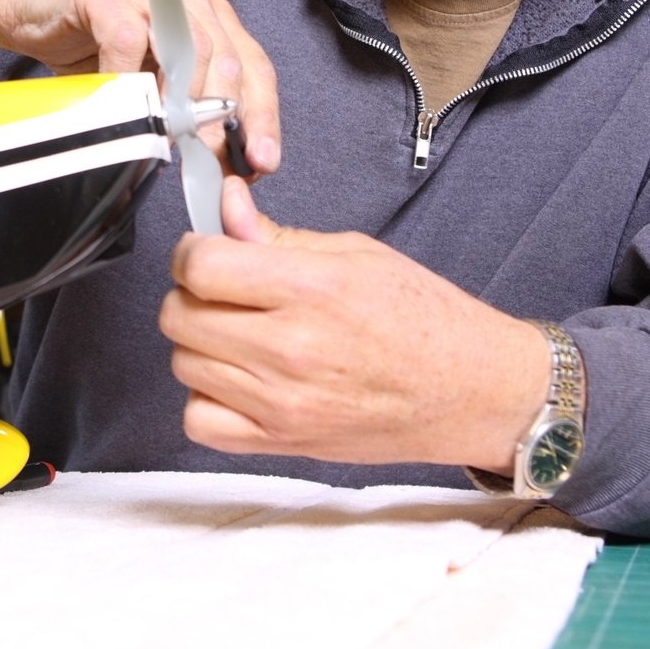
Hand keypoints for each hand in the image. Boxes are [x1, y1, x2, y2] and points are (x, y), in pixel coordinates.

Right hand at [0, 0, 279, 174]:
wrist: (27, 5)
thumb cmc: (89, 46)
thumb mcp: (149, 87)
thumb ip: (183, 112)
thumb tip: (220, 166)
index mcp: (209, 20)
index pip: (253, 70)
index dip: (262, 118)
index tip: (261, 164)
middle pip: (228, 62)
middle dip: (223, 121)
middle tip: (210, 161)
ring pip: (190, 49)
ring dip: (183, 103)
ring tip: (171, 137)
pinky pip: (128, 41)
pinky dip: (126, 81)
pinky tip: (120, 107)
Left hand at [159, 178, 549, 470]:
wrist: (470, 390)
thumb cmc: (424, 318)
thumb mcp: (355, 254)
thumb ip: (277, 236)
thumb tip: (225, 206)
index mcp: (313, 290)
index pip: (201, 267)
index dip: (192, 251)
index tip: (206, 251)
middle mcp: (293, 349)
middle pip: (179, 316)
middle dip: (192, 295)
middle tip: (225, 291)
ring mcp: (283, 403)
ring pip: (183, 364)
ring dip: (200, 344)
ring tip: (240, 334)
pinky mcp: (282, 442)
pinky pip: (199, 421)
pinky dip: (206, 399)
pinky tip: (238, 380)